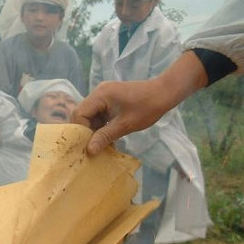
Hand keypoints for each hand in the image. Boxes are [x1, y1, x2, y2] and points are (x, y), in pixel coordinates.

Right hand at [74, 50, 208, 154]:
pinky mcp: (110, 99)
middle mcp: (98, 92)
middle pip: (82, 114)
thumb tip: (89, 151)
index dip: (80, 130)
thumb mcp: (125, 125)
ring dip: (94, 129)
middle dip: (85, 131)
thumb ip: (104, 137)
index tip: (86, 145)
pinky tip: (106, 136)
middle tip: (91, 147)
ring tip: (99, 144)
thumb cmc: (147, 108)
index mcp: (100, 95)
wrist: (165, 93)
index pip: (79, 113)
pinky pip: (99, 113)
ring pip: (90, 115)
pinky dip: (101, 125)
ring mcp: (104, 95)